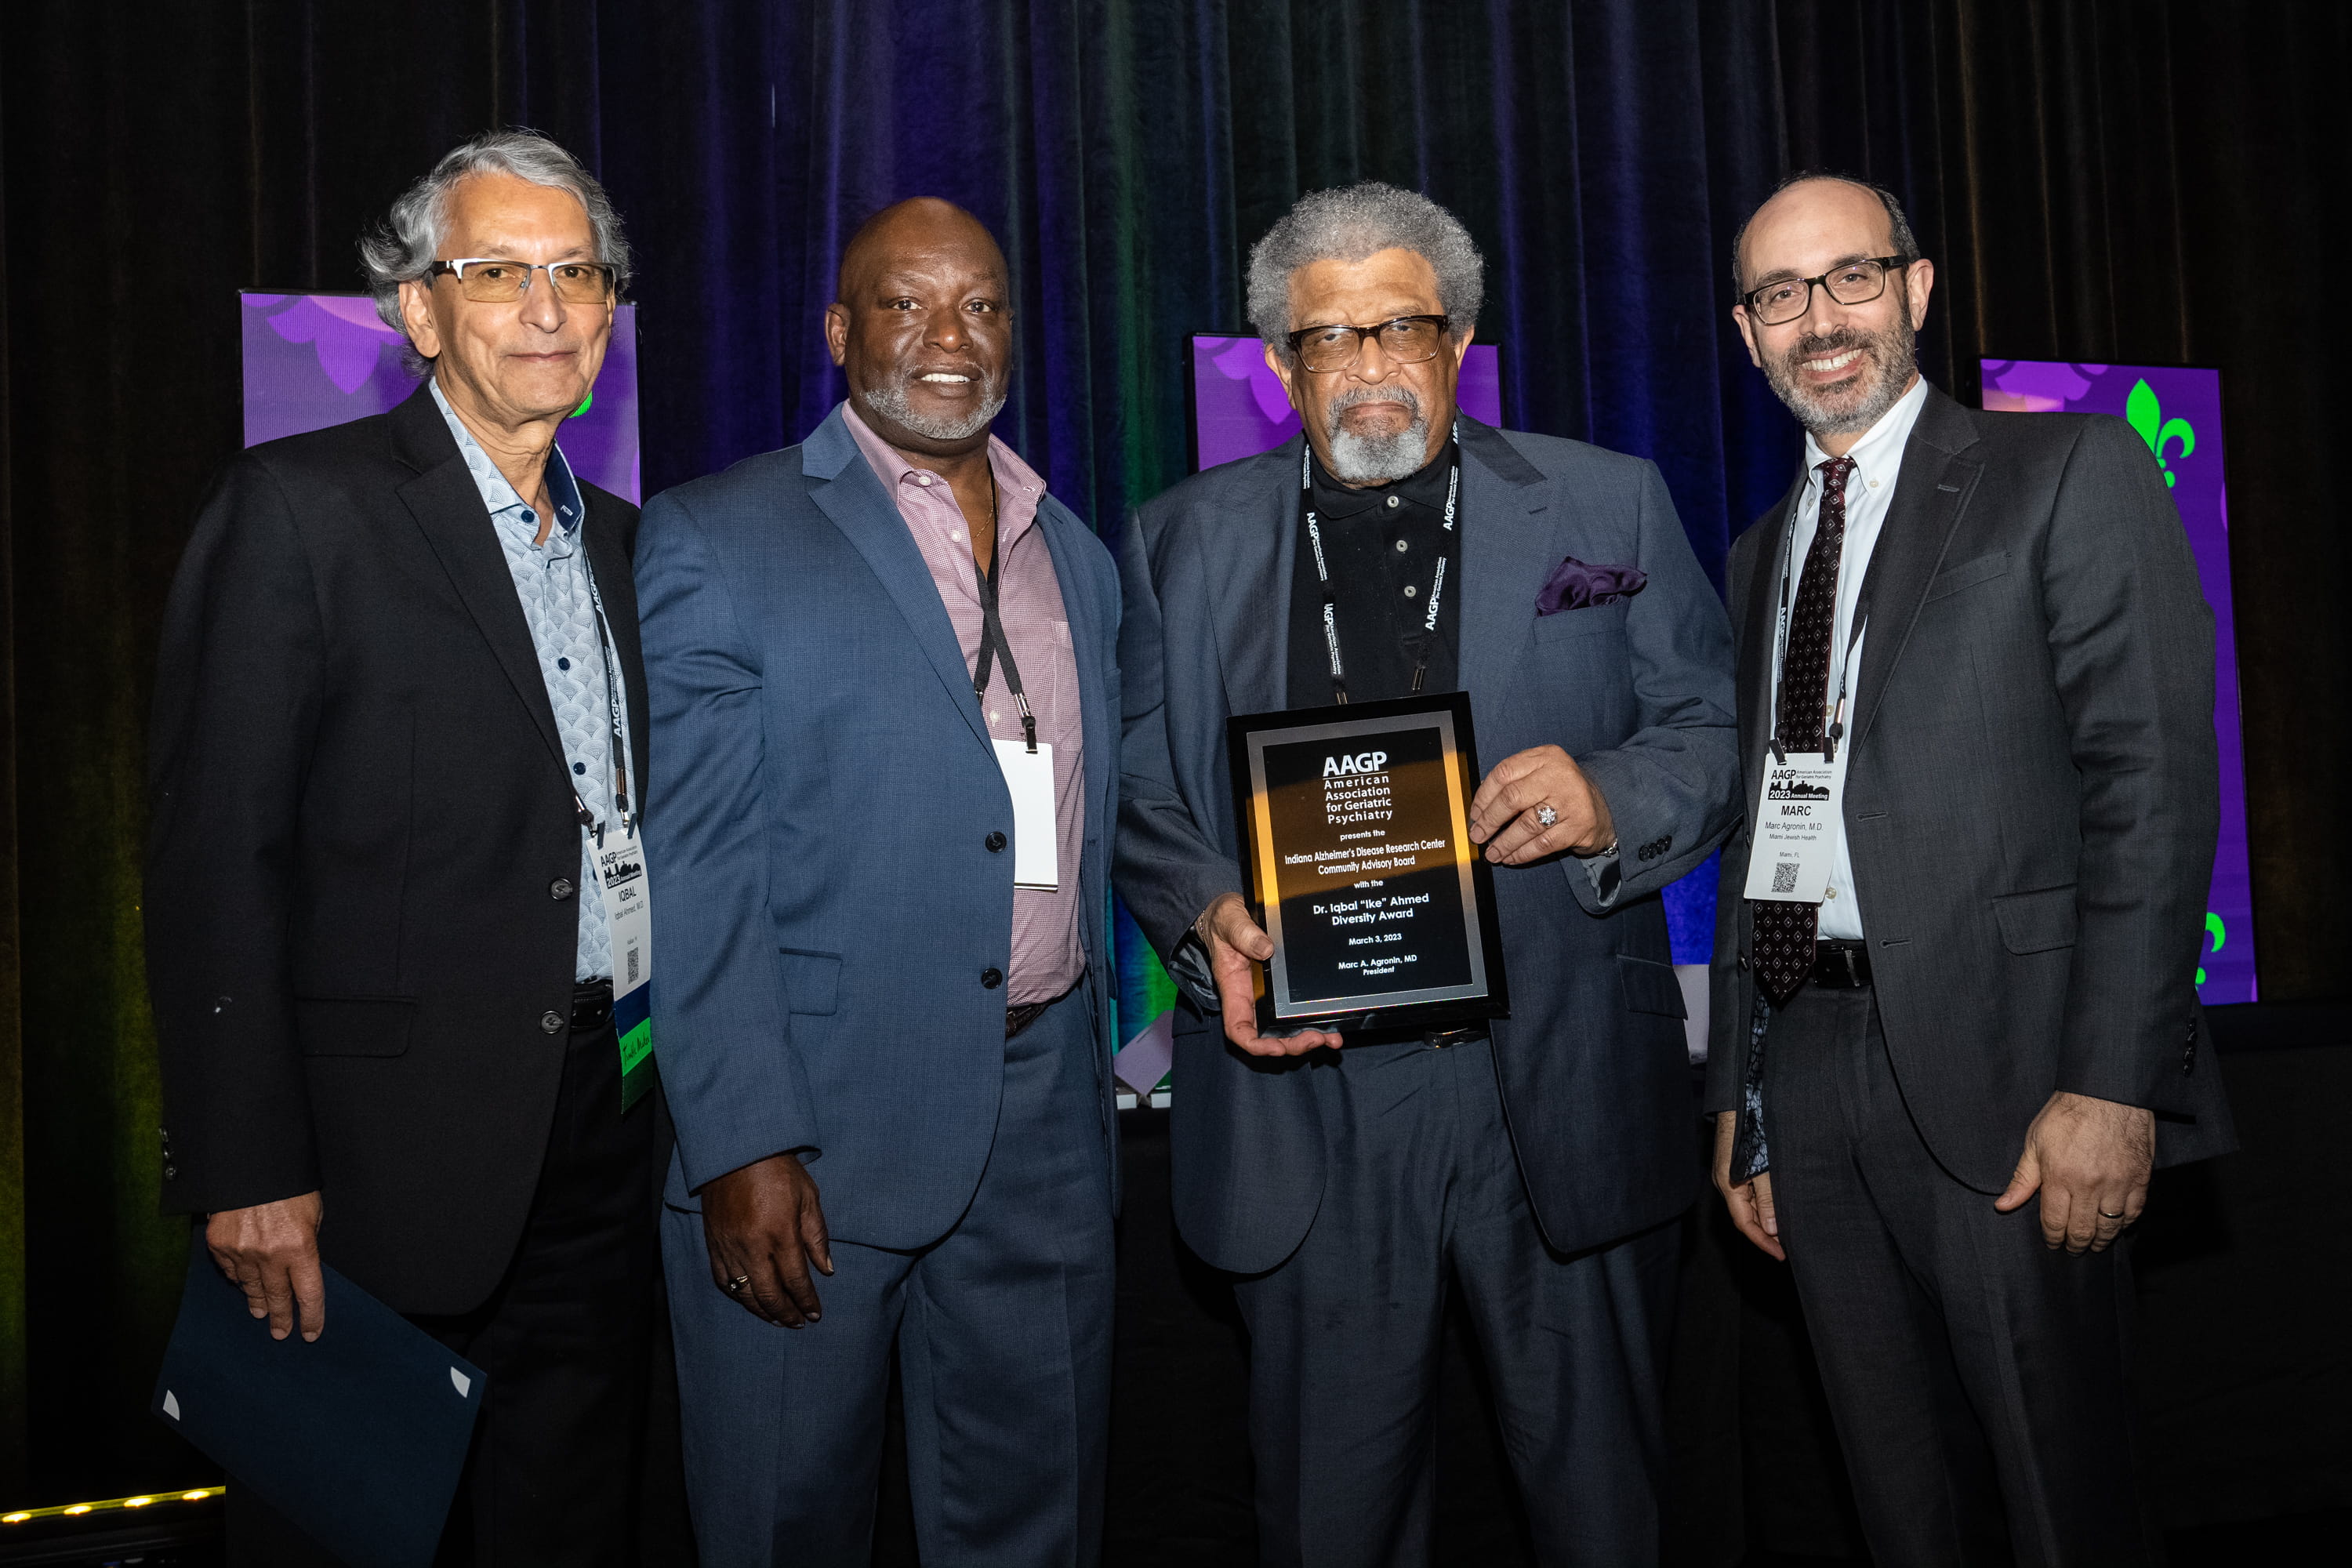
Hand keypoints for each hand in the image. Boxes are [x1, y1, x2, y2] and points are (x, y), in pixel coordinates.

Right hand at [206, 1192, 325, 1341]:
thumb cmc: (290, 1183)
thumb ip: (307, 1242)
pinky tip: (242, 1284)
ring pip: (250, 1286)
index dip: (312, 1316)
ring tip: (261, 1311)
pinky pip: (230, 1269)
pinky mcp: (219, 1243)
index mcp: (301, 1247)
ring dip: (258, 1300)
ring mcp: (241, 1251)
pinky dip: (237, 1278)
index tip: (311, 1332)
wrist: (251, 1161)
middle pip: (278, 1297)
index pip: (309, 1293)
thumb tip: (301, 1264)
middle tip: (281, 1332)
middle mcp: (270, 1255)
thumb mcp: (313, 1213)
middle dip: (281, 1318)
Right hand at [701, 1152, 834, 1326]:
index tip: (815, 1315)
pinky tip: (749, 1300)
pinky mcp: (713, 1243)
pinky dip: (737, 1295)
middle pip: (768, 1294)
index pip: (796, 1280)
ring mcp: (729, 1247)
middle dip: (785, 1313)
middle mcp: (752, 1246)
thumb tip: (826, 1270)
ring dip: (761, 1311)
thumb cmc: (778, 1170)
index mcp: (780, 1233)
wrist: (737, 1152)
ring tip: (777, 1319)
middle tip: (797, 1323)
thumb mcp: (808, 1197)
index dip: (806, 1301)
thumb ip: (817, 1237)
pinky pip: (723, 1280)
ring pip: (744, 1293)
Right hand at [1197, 892, 1343, 1057]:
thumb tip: (1266, 949)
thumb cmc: (1226, 918)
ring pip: (1288, 1027)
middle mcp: (1253, 997)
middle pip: (1270, 1035)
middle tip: (1316, 1039)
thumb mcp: (1230, 919)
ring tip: (1332, 1038)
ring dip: (1309, 1037)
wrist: (1236, 909)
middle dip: (1292, 1043)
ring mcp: (1271, 994)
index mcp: (1235, 988)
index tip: (1276, 1048)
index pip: (1239, 1029)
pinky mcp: (1286, 985)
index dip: (1256, 1045)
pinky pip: (1299, 1008)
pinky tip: (1334, 1022)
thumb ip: (1243, 933)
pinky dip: (1316, 1019)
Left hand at [1467, 745, 1614, 863]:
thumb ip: (1514, 782)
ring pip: (1526, 824)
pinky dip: (1522, 853)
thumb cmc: (1562, 791)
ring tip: (1492, 852)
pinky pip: (1542, 843)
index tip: (1474, 814)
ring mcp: (1570, 801)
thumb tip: (1479, 808)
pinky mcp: (1578, 826)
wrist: (1604, 807)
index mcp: (1546, 757)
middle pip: (1512, 798)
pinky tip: (1511, 857)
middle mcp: (1559, 775)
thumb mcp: (1541, 773)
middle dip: (1489, 820)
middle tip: (1478, 835)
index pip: (1504, 773)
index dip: (1483, 796)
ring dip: (1504, 842)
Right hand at [1711, 1111, 1784, 1261]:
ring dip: (1766, 1219)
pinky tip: (1777, 1206)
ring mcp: (1730, 1175)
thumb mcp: (1762, 1166)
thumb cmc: (1748, 1128)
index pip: (1744, 1223)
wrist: (1738, 1100)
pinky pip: (1749, 1193)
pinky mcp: (1737, 1167)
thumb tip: (1771, 1227)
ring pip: (1748, 1206)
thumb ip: (1766, 1197)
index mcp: (1729, 1185)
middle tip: (1788, 1246)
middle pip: (1745, 1217)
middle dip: (1766, 1234)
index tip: (1781, 1254)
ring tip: (1787, 1230)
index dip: (1762, 1242)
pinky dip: (1763, 1204)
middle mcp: (1726, 1183)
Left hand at [1994, 1091, 2153, 1252]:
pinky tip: (2117, 1227)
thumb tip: (2003, 1206)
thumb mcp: (2035, 1142)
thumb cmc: (2067, 1114)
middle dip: (2075, 1245)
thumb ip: (2022, 1178)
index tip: (2052, 1243)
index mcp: (2060, 1177)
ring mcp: (2118, 1184)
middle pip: (2082, 1230)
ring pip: (2110, 1227)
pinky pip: (2134, 1212)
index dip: (2053, 1237)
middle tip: (2072, 1250)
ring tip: (2094, 1245)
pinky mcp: (2141, 1178)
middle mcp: (2090, 1186)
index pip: (2054, 1222)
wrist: (2107, 1092)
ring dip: (2101, 1240)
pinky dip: (2125, 1225)